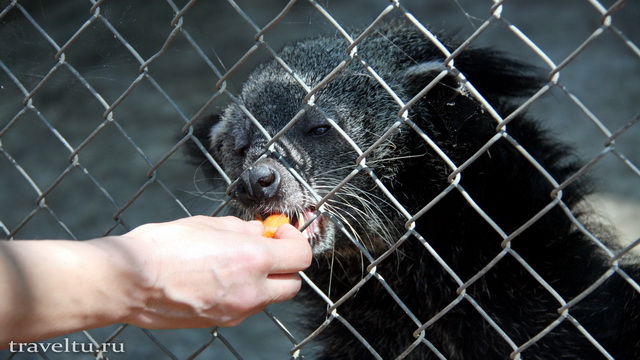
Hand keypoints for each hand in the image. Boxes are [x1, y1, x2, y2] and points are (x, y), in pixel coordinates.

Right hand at [100, 216, 311, 327]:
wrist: (128, 281)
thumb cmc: (161, 249)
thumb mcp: (207, 224)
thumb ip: (241, 228)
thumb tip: (258, 230)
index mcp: (252, 259)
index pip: (301, 255)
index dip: (295, 239)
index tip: (281, 231)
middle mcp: (250, 290)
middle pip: (293, 283)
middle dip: (286, 265)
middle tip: (268, 247)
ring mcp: (236, 311)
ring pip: (270, 298)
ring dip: (265, 280)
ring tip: (238, 261)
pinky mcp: (220, 321)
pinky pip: (247, 307)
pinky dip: (245, 292)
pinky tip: (222, 276)